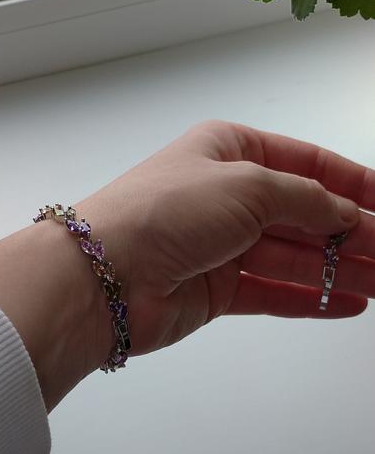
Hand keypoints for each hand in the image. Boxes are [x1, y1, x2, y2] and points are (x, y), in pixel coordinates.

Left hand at [78, 120, 374, 358]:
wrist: (104, 274)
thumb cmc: (166, 210)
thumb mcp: (249, 185)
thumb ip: (307, 200)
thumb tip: (346, 213)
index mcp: (232, 151)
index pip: (310, 164)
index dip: (356, 184)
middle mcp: (229, 195)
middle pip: (308, 214)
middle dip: (355, 234)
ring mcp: (223, 244)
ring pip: (297, 257)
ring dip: (343, 269)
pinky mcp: (216, 289)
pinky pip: (275, 292)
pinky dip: (312, 298)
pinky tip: (349, 303)